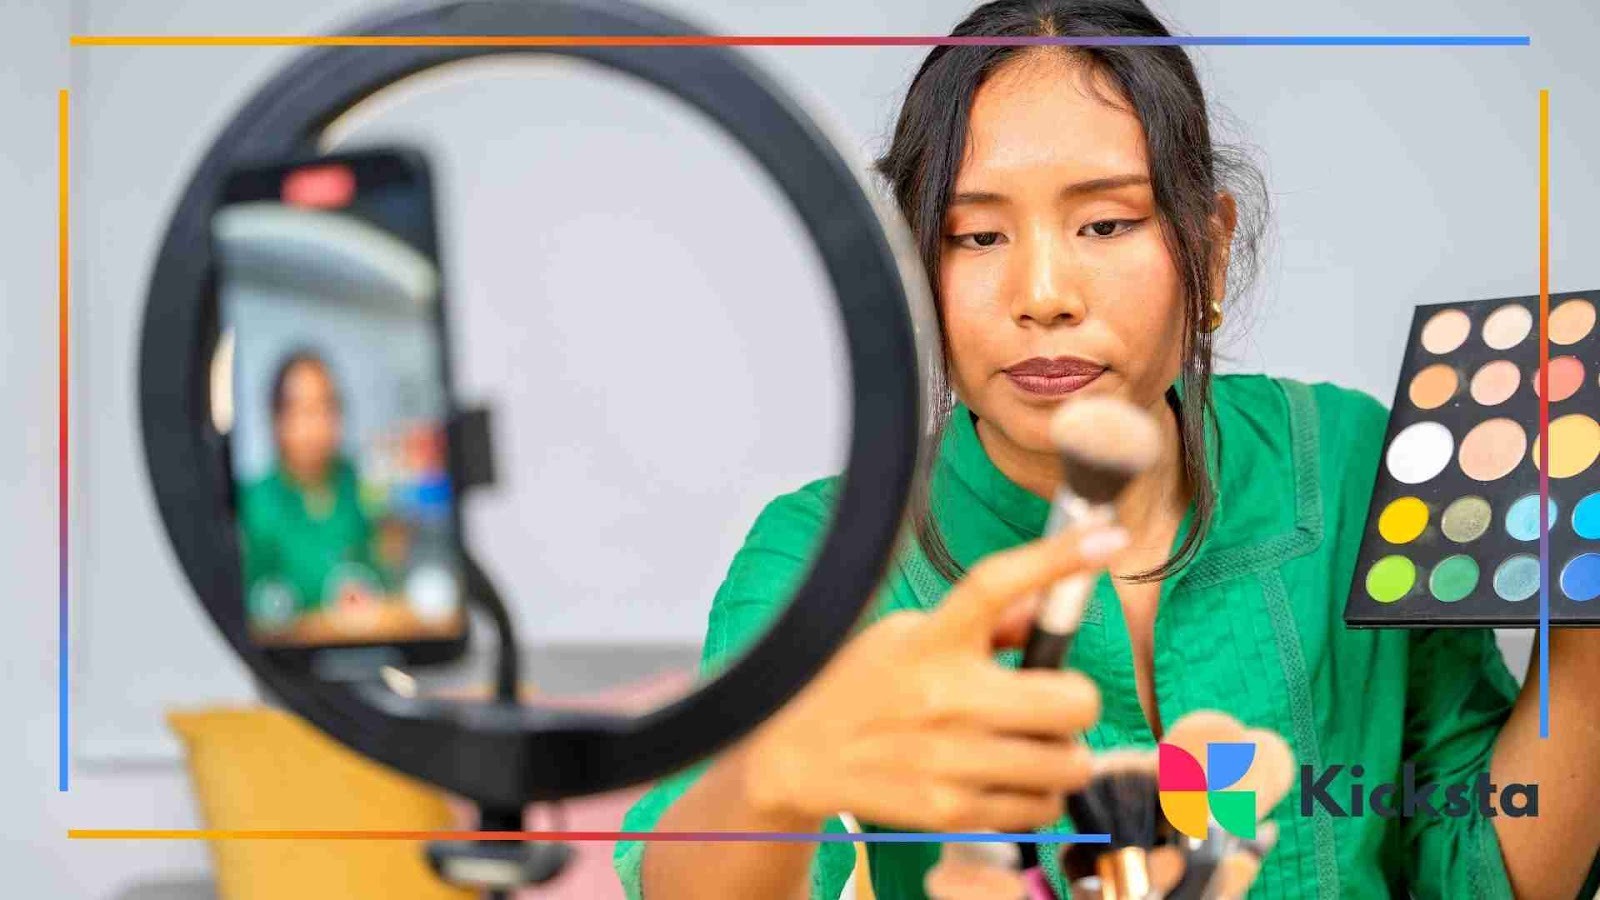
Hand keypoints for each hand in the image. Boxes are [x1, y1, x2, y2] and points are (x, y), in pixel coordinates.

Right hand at [735, 523, 1124, 832]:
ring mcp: (949, 760)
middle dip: (1074, 701)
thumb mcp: (907, 634)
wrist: (797, 755)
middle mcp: (943, 697)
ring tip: (1027, 747)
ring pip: (1070, 761)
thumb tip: (1045, 611)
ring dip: (1061, 754)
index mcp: (929, 639)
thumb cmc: (860, 685)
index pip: (997, 583)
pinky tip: (1008, 780)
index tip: (1109, 538)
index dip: (1060, 557)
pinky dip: (1038, 795)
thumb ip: (982, 624)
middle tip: (1049, 703)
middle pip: (1073, 699)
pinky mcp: (950, 811)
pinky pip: (1042, 807)